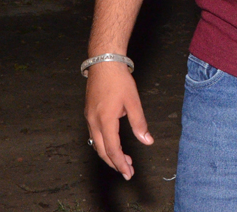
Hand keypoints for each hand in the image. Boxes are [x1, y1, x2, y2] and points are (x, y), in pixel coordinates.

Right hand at [84, 61, 153, 179]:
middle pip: (102, 150)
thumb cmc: (119, 80)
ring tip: (123, 160)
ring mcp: (89, 117)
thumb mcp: (133, 102)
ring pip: (97, 143)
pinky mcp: (89, 113)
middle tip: (127, 171)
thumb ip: (139, 123)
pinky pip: (95, 134)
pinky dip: (104, 143)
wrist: (103, 63)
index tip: (128, 173)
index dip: (120, 163)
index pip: (112, 149)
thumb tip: (147, 141)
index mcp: (105, 120)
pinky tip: (113, 144)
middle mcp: (94, 122)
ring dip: (109, 154)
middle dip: (115, 163)